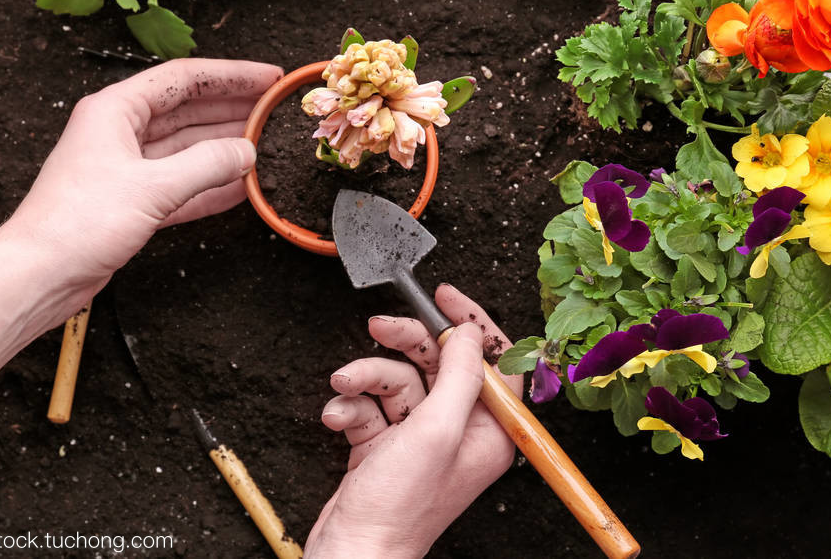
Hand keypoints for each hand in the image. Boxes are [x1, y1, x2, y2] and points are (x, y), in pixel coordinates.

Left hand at [0, 58, 281, 315]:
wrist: (40, 274)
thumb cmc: (76, 223)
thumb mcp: (152, 188)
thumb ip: (206, 166)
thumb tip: (245, 152)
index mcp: (115, 111)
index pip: (183, 79)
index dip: (230, 76)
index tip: (267, 78)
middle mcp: (119, 132)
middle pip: (188, 110)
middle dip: (232, 108)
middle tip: (273, 108)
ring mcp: (126, 167)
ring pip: (187, 147)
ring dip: (224, 147)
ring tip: (264, 143)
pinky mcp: (131, 201)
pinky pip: (181, 184)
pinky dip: (210, 185)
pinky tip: (241, 186)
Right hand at [305, 284, 522, 557]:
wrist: (352, 551)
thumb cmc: (399, 508)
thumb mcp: (437, 430)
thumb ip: (459, 374)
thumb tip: (471, 332)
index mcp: (489, 430)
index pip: (492, 361)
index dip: (470, 324)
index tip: (444, 298)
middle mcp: (458, 431)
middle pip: (439, 362)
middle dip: (405, 342)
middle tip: (379, 326)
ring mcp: (420, 438)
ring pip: (398, 380)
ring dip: (367, 376)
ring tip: (346, 384)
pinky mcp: (386, 444)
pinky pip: (372, 405)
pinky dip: (352, 406)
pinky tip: (338, 418)